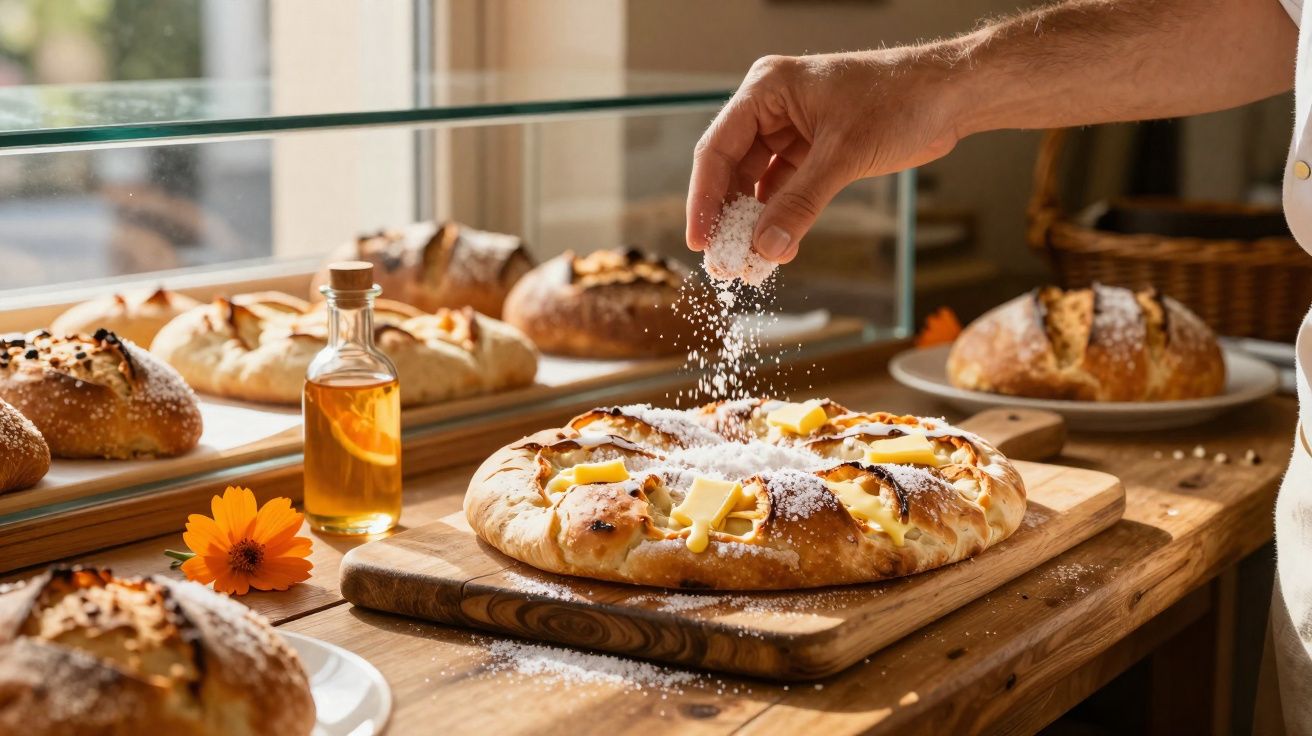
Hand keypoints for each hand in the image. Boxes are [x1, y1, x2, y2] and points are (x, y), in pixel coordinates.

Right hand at [686, 51, 963, 262]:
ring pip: (757, 184)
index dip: (704, 198)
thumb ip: (801, 203)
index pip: (717, 149)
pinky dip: (781, 218)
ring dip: (754, 223)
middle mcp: (772, 107)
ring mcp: (791, 129)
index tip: (700, 241)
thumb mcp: (844, 155)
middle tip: (723, 263)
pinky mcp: (813, 150)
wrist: (951, 96)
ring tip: (749, 264)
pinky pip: (785, 190)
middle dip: (728, 218)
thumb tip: (765, 249)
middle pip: (732, 169)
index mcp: (767, 90)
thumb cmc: (900, 100)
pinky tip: (778, 248)